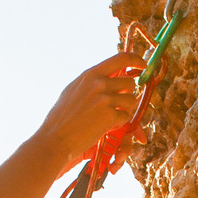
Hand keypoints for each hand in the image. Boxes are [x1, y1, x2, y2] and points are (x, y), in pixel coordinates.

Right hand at [29, 50, 144, 169]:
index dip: (136, 60)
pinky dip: (118, 123)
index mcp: (91, 74)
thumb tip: (108, 76)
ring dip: (124, 110)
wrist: (55, 138)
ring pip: (131, 100)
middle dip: (127, 95)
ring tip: (108, 117)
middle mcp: (99, 83)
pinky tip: (104, 126)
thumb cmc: (61, 117)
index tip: (143, 65)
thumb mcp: (73, 90)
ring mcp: (105, 98)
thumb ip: (91, 82)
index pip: (121, 58)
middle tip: (117, 106)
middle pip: (130, 83)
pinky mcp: (110, 115)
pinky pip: (126, 117)